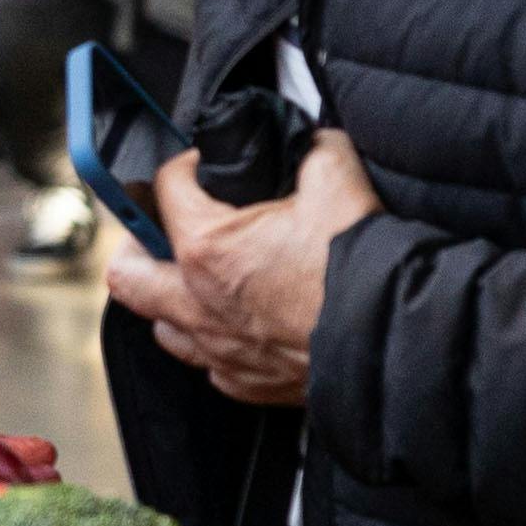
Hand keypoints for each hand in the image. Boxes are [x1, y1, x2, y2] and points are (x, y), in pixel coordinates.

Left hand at [94, 129, 380, 406]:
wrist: (398, 340)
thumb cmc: (360, 267)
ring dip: (171, 298)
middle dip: (137, 244)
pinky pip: (208, 363)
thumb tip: (309, 141)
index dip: (183, 167)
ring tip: (198, 277)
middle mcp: (198, 305)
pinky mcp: (247, 384)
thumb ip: (311, 149)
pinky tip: (238, 321)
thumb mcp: (337, 179)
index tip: (202, 165)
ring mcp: (219, 351)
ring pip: (162, 326)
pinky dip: (213, 340)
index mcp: (207, 248)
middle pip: (127, 273)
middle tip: (162, 229)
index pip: (165, 189)